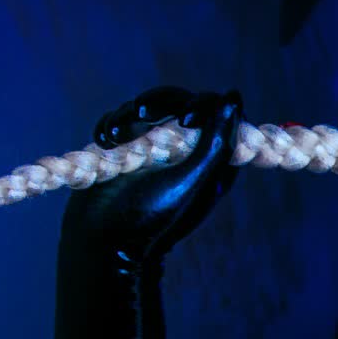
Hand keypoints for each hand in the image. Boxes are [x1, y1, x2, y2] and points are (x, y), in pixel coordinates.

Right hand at [62, 87, 243, 262]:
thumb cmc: (154, 216)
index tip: (187, 120)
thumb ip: (217, 141)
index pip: (218, 114)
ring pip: (147, 108)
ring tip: (115, 136)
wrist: (104, 241)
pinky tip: (106, 140)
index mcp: (212, 161)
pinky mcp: (124, 148)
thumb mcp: (192, 181)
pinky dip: (112, 125)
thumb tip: (233, 97)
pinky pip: (120, 120)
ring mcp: (153, 147)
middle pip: (180, 102)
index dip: (205, 107)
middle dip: (161, 102)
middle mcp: (184, 150)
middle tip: (143, 113)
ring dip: (130, 114)